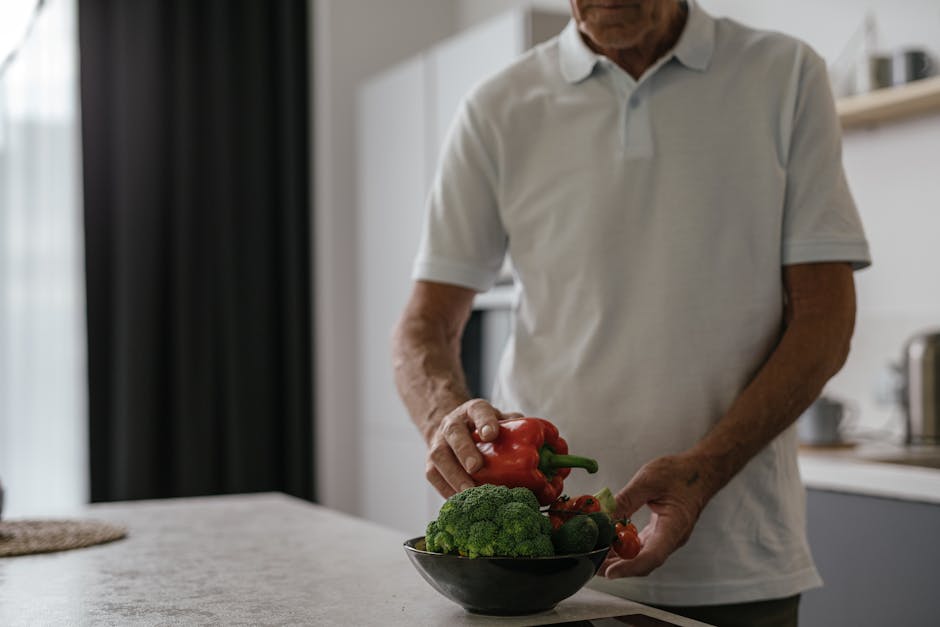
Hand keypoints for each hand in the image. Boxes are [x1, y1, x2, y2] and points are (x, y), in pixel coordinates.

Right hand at [425, 399, 521, 497]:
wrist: (452, 430)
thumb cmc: (482, 428)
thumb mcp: (499, 420)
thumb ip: (515, 426)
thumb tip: (535, 439)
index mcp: (473, 410)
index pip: (479, 410)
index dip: (484, 421)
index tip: (492, 434)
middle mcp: (452, 424)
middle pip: (454, 433)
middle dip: (464, 450)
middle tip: (476, 467)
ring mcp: (438, 444)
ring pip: (439, 458)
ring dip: (454, 475)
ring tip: (469, 491)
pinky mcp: (430, 464)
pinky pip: (434, 477)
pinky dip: (446, 490)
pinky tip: (460, 501)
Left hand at [599, 453, 714, 577]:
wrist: (700, 472)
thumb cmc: (681, 474)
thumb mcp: (648, 480)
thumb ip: (625, 499)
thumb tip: (603, 515)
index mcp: (674, 527)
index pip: (652, 556)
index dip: (629, 567)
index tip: (609, 571)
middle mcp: (671, 538)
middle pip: (643, 562)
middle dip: (617, 566)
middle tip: (592, 564)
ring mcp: (666, 538)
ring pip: (640, 556)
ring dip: (618, 558)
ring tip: (596, 555)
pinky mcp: (660, 533)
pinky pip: (641, 546)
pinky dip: (624, 547)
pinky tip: (608, 542)